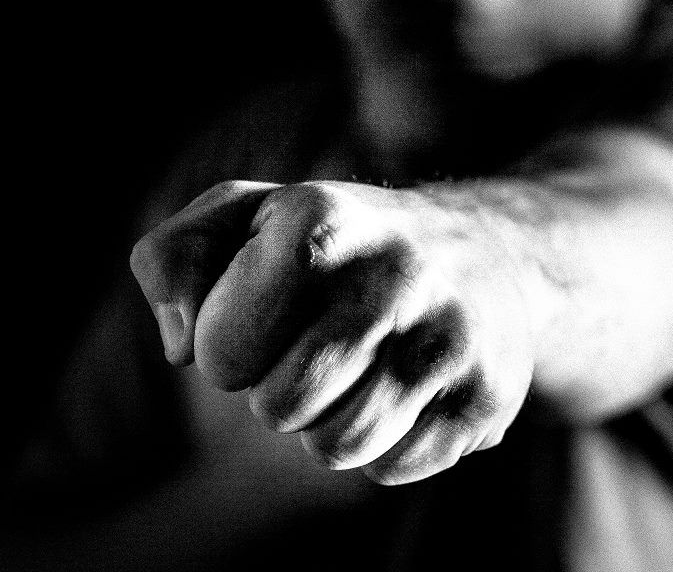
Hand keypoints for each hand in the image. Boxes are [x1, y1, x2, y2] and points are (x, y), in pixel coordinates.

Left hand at [131, 180, 544, 483]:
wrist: (491, 248)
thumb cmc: (345, 239)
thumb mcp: (250, 213)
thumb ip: (173, 259)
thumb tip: (180, 347)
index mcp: (319, 224)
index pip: (219, 354)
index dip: (234, 340)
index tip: (276, 307)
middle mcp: (392, 276)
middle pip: (278, 408)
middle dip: (283, 386)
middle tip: (323, 340)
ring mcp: (447, 337)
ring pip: (338, 447)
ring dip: (332, 418)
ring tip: (366, 361)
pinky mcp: (487, 394)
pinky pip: (395, 466)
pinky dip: (387, 438)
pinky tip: (411, 383)